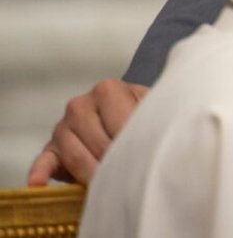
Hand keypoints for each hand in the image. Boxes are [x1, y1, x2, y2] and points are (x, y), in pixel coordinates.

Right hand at [26, 79, 149, 185]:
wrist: (129, 117)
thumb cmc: (143, 115)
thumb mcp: (151, 110)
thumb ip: (149, 120)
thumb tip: (144, 145)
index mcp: (107, 90)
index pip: (118, 123)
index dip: (133, 146)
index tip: (143, 160)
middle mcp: (80, 105)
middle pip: (97, 142)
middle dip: (114, 162)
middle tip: (129, 177)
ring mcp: (62, 127)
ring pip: (75, 155)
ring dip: (91, 173)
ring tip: (107, 186)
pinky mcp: (51, 149)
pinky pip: (43, 161)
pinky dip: (39, 173)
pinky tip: (37, 183)